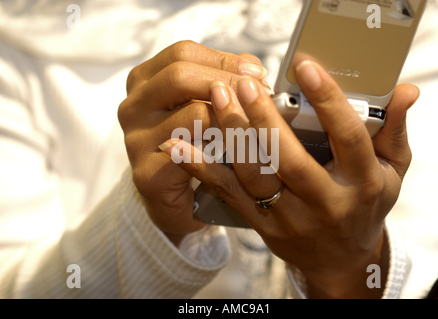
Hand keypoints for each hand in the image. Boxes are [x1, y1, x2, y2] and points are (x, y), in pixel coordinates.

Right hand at [118, 41, 267, 245]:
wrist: (170, 197)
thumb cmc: (191, 146)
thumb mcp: (201, 104)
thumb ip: (220, 80)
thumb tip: (252, 68)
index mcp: (144, 82)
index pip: (182, 53)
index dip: (223, 59)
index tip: (255, 73)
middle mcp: (133, 106)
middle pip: (180, 75)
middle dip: (229, 83)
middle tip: (261, 96)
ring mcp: (136, 140)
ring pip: (195, 114)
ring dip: (234, 119)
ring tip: (255, 126)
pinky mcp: (148, 174)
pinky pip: (197, 155)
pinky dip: (225, 152)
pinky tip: (239, 153)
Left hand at [160, 60, 418, 296]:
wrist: (340, 262)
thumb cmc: (365, 208)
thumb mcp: (392, 173)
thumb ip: (394, 131)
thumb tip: (405, 91)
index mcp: (361, 183)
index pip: (348, 137)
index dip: (327, 100)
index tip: (305, 67)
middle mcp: (324, 203)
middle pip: (290, 158)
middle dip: (263, 118)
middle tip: (242, 82)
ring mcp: (289, 218)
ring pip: (254, 176)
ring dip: (232, 136)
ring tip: (216, 100)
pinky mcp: (262, 225)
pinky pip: (229, 194)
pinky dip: (203, 169)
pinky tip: (182, 147)